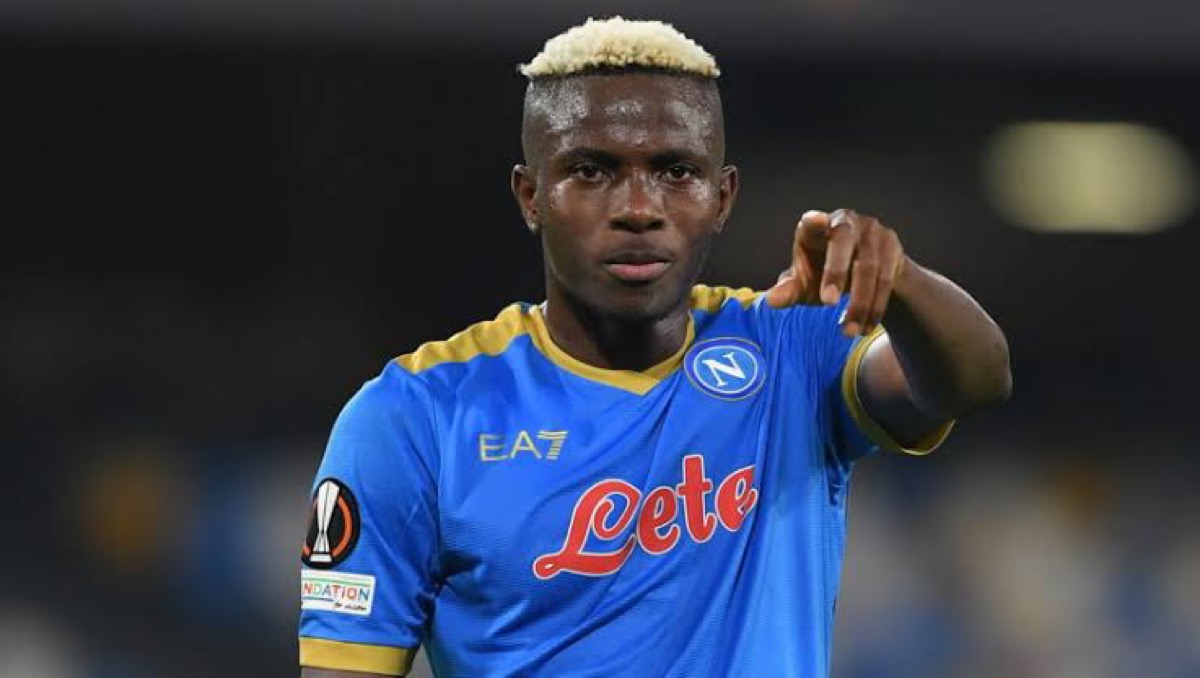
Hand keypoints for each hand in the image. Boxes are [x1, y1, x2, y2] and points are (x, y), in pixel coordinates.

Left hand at [765, 209, 907, 336]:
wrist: (867, 273)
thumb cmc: (823, 274)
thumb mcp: (805, 283)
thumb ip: (789, 290)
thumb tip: (772, 301)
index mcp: (816, 228)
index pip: (812, 222)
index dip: (814, 221)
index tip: (815, 220)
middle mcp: (846, 222)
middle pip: (843, 242)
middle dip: (835, 272)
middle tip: (826, 302)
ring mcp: (873, 232)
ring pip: (869, 268)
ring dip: (858, 304)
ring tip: (847, 332)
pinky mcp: (892, 247)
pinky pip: (887, 279)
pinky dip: (875, 307)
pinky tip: (865, 327)